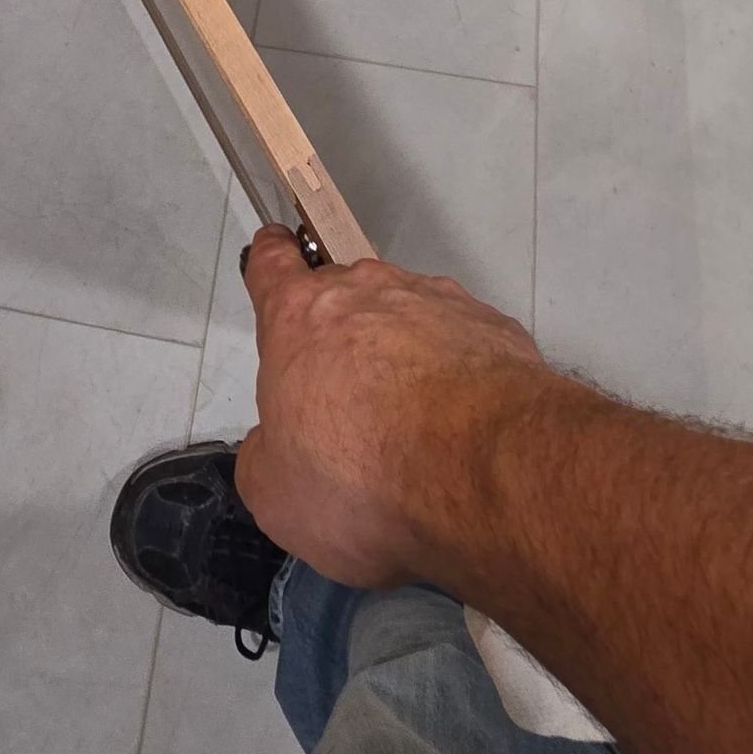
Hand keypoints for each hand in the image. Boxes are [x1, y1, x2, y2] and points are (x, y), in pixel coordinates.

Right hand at [234, 227, 549, 591]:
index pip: (273, 264)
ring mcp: (434, 301)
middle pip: (343, 296)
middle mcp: (366, 291)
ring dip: (400, 354)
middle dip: (340, 336)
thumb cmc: (363, 474)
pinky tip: (458, 424)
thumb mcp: (275, 493)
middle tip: (346, 399)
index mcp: (300, 316)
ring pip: (404, 317)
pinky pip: (458, 342)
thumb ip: (264, 457)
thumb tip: (277, 449)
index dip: (271, 263)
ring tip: (411, 423)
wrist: (483, 466)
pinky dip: (453, 373)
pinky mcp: (489, 325)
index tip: (275, 260)